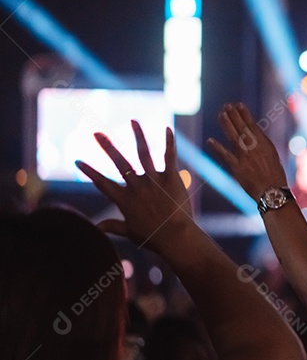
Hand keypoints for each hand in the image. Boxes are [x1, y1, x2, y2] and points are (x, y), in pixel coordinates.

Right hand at [75, 122, 192, 251]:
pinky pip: (169, 156)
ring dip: (138, 135)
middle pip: (119, 162)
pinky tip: (167, 129)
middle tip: (97, 133)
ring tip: (133, 121)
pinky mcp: (171, 178)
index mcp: (123, 199)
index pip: (102, 182)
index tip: (78, 161)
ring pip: (143, 153)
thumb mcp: (129, 232)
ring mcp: (153, 180)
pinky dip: (169, 142)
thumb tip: (95, 228)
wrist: (176, 237)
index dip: (89, 172)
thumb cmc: (153, 238)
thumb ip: (112, 226)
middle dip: (107, 146)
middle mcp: (136, 186)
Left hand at [207, 103, 288, 199]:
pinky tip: (210, 140)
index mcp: (265, 144)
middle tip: (227, 105)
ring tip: (221, 114)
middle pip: (242, 128)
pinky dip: (217, 148)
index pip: (253, 125)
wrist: (273, 192)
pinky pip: (225, 156)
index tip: (239, 105)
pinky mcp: (237, 168)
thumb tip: (254, 136)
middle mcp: (255, 148)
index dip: (245, 114)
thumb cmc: (275, 176)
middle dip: (234, 115)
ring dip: (226, 124)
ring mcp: (245, 157)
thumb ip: (262, 145)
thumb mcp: (273, 156)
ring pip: (233, 137)